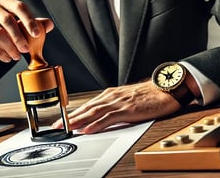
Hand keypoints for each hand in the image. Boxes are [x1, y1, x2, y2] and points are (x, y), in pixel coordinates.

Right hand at [0, 0, 53, 63]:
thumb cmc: (4, 27)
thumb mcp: (20, 24)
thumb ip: (35, 24)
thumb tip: (50, 24)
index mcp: (5, 1)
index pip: (19, 7)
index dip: (29, 20)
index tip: (37, 34)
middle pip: (7, 20)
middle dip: (19, 37)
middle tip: (26, 50)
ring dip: (10, 47)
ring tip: (17, 57)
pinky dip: (0, 53)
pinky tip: (7, 58)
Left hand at [53, 80, 180, 133]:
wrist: (163, 90)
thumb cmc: (146, 96)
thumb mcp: (125, 101)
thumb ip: (112, 108)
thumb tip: (100, 119)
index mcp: (109, 95)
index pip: (87, 106)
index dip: (73, 114)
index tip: (62, 121)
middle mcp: (110, 97)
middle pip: (86, 108)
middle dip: (70, 118)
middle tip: (57, 126)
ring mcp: (118, 102)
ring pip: (94, 112)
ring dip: (79, 120)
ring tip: (67, 128)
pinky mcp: (127, 109)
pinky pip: (109, 118)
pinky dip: (97, 124)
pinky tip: (88, 129)